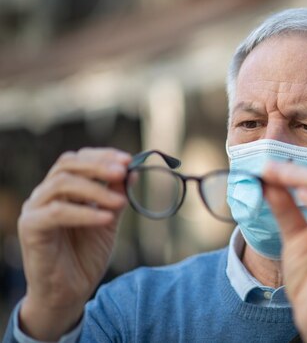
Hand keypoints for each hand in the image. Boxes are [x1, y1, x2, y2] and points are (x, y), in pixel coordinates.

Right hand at [18, 148, 130, 339]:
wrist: (68, 293)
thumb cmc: (85, 256)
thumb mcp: (107, 220)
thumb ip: (116, 196)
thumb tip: (133, 171)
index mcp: (62, 189)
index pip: (78, 159)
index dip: (103, 156)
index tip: (129, 160)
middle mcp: (45, 194)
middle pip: (68, 164)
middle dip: (99, 165)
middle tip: (123, 171)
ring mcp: (35, 209)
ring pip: (62, 183)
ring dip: (95, 189)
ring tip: (120, 201)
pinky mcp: (31, 228)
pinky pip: (57, 212)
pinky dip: (85, 212)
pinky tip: (106, 218)